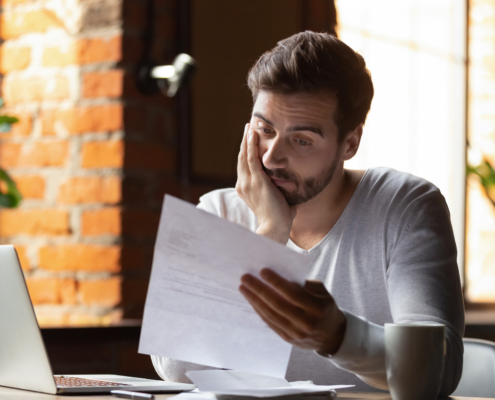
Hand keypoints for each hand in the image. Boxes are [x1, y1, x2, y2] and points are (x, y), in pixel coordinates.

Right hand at [236, 124, 295, 243]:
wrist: (275, 228)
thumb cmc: (279, 218)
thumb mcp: (277, 200)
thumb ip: (280, 190)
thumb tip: (291, 185)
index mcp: (245, 189)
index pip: (244, 166)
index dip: (246, 152)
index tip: (249, 140)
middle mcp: (243, 184)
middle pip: (241, 158)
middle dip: (245, 142)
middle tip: (247, 127)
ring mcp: (248, 182)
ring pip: (244, 155)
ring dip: (247, 139)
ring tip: (249, 126)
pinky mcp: (256, 181)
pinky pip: (251, 158)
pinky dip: (251, 144)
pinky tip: (252, 133)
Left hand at [239, 268, 346, 354]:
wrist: (332, 335)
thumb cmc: (324, 306)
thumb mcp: (322, 292)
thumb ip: (304, 284)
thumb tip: (280, 274)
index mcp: (317, 308)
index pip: (293, 294)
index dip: (276, 282)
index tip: (262, 271)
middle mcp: (306, 322)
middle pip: (278, 304)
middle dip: (259, 290)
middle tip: (245, 278)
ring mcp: (296, 333)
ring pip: (271, 315)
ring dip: (254, 300)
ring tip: (243, 287)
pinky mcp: (288, 339)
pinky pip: (270, 323)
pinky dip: (259, 310)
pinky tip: (251, 300)